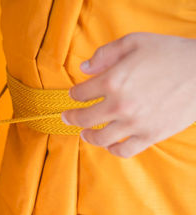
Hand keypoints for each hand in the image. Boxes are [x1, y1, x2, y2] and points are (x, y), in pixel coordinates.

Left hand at [61, 33, 195, 157]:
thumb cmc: (170, 53)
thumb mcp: (134, 42)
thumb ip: (105, 54)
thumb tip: (83, 69)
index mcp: (112, 80)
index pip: (80, 93)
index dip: (73, 94)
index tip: (73, 95)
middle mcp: (119, 105)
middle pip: (84, 119)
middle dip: (71, 118)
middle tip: (67, 117)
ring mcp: (134, 123)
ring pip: (100, 139)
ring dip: (88, 136)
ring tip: (85, 133)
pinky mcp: (150, 135)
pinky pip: (124, 151)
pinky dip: (113, 150)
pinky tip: (110, 145)